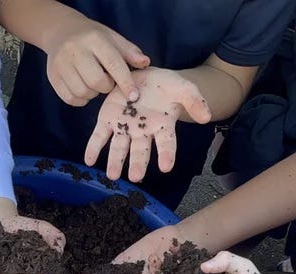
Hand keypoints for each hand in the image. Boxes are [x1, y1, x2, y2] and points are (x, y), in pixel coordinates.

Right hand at [43, 12, 149, 106]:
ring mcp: (61, 63)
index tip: (134, 96)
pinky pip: (70, 98)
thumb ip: (129, 52)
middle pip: (97, 81)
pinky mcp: (52, 76)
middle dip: (106, 87)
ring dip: (92, 93)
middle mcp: (75, 50)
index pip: (113, 63)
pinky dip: (80, 99)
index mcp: (94, 39)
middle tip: (106, 81)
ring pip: (82, 92)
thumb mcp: (112, 39)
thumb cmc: (93, 38)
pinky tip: (83, 89)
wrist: (61, 31)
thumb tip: (145, 63)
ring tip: (93, 83)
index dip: (125, 82)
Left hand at [85, 67, 211, 181]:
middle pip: (140, 151)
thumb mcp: (184, 88)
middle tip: (136, 177)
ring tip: (113, 175)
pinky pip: (100, 136)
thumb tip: (207, 117)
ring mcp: (124, 127)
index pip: (166, 144)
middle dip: (138, 164)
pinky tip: (89, 160)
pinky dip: (93, 148)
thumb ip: (195, 100)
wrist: (146, 74)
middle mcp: (143, 132)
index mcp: (162, 127)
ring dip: (115, 161)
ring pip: (119, 147)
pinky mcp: (108, 120)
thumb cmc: (167, 85)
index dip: (166, 155)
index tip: (166, 167)